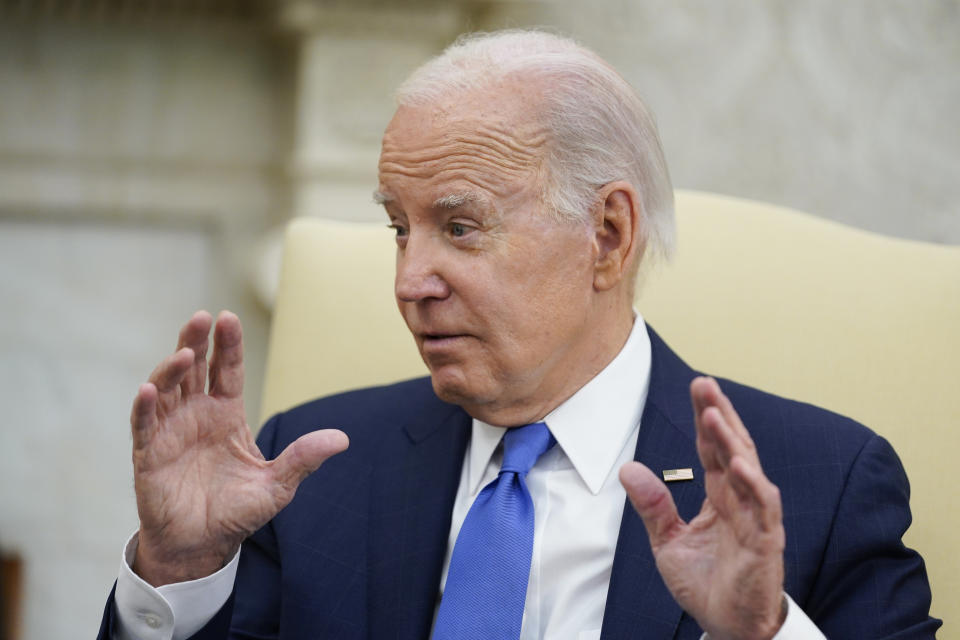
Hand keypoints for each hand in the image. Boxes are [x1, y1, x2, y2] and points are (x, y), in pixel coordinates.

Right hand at [130, 310, 348, 585]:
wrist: (203, 547)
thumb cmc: (237, 511)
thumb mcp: (277, 485)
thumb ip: (303, 458)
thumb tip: (342, 439)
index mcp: (226, 415)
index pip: (226, 370)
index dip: (228, 345)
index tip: (228, 318)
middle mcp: (196, 415)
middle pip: (194, 369)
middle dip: (195, 341)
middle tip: (202, 317)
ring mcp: (170, 432)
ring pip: (166, 389)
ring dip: (171, 369)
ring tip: (184, 355)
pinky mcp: (148, 455)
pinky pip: (144, 425)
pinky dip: (145, 407)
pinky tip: (149, 390)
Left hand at [619, 377, 785, 639]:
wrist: (726, 628)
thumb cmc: (705, 585)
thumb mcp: (667, 541)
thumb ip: (653, 505)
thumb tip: (628, 469)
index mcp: (719, 498)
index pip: (713, 449)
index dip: (706, 418)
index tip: (698, 387)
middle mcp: (740, 502)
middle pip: (733, 448)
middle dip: (720, 415)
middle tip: (705, 384)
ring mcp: (756, 520)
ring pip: (748, 471)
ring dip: (732, 442)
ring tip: (714, 415)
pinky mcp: (765, 543)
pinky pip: (763, 509)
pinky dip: (753, 485)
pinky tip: (738, 464)